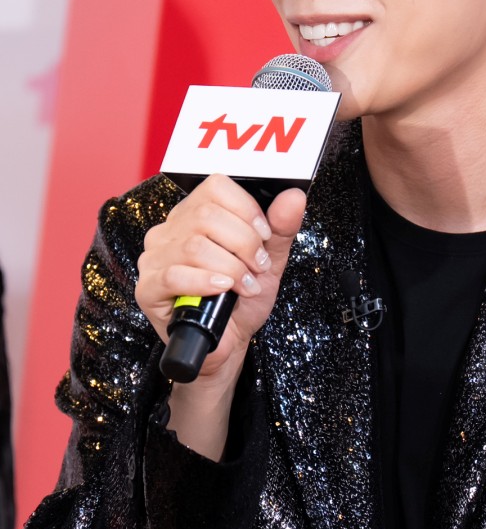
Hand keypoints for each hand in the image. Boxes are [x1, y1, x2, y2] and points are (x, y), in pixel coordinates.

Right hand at [136, 174, 306, 385]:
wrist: (229, 342)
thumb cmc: (242, 300)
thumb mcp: (268, 261)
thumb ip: (281, 228)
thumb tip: (294, 196)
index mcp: (195, 216)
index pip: (215, 186)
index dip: (246, 209)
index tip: (264, 235)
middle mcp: (170, 231)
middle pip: (206, 215)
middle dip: (244, 243)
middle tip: (257, 267)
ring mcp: (154, 259)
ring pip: (194, 246)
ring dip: (231, 268)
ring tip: (245, 286)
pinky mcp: (148, 289)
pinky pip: (174, 275)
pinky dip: (205, 282)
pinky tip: (222, 290)